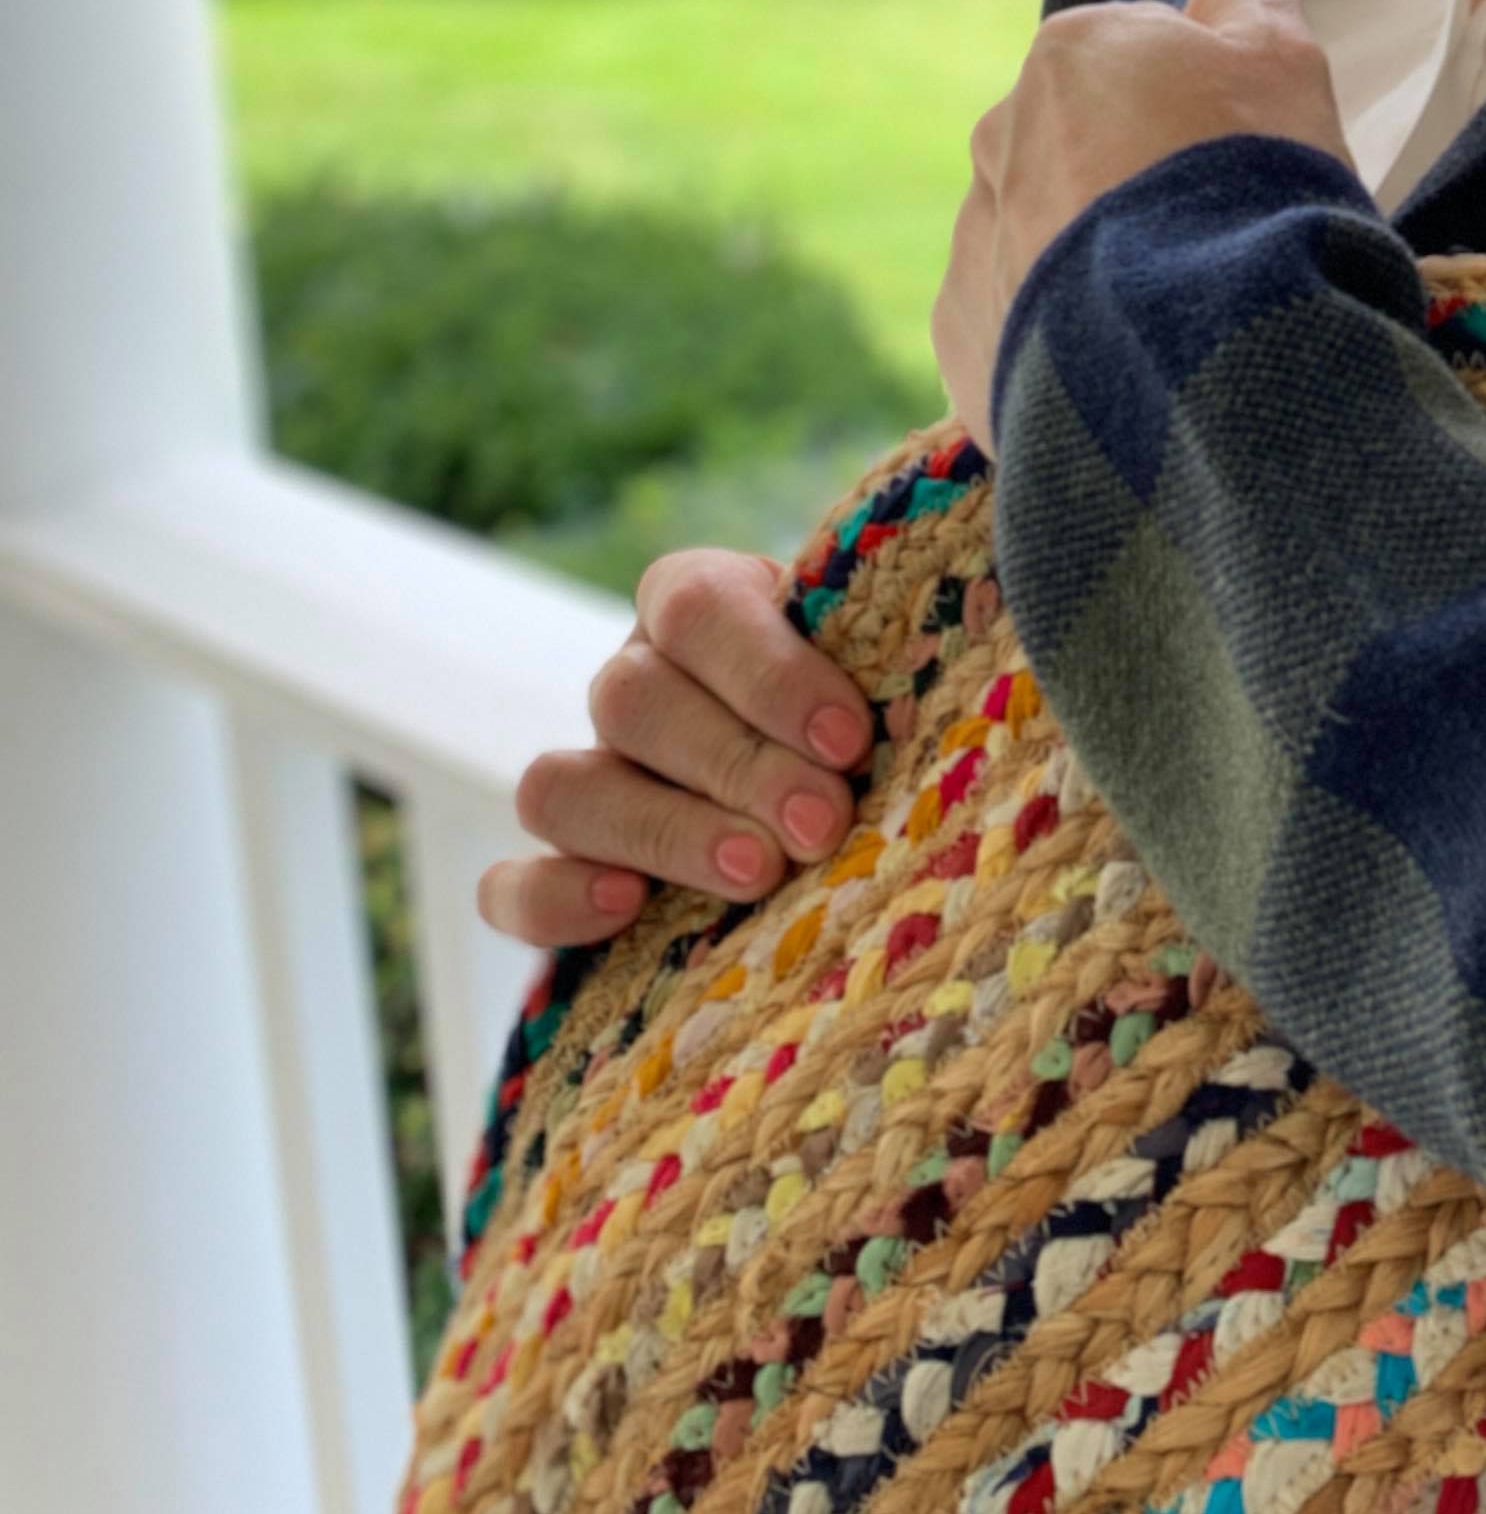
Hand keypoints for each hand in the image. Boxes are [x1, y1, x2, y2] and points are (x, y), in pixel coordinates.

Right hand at [476, 545, 875, 947]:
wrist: (849, 781)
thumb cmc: (881, 707)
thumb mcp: (887, 663)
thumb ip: (893, 652)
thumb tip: (947, 667)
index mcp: (702, 605)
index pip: (695, 608)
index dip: (766, 671)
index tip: (850, 737)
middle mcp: (634, 683)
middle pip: (631, 700)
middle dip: (736, 765)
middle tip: (823, 820)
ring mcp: (591, 778)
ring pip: (561, 787)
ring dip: (663, 830)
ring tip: (760, 871)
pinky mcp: (568, 872)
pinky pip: (511, 886)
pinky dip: (556, 897)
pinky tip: (627, 907)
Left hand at [929, 0, 1350, 442]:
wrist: (1200, 353)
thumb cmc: (1248, 186)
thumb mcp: (1285, 60)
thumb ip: (1250, 0)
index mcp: (1069, 55)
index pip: (1143, 63)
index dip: (1203, 110)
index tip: (1242, 160)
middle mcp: (999, 136)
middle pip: (1085, 146)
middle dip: (1136, 181)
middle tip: (1212, 238)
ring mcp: (974, 240)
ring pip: (1049, 236)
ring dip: (1099, 261)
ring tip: (1171, 313)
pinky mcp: (966, 335)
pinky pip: (1022, 323)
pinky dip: (1068, 338)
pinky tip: (1127, 358)